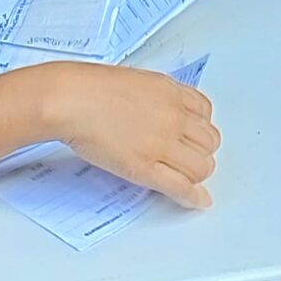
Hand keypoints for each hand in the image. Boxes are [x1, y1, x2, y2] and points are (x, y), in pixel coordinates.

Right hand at [43, 64, 219, 209]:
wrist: (71, 99)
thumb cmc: (90, 88)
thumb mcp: (136, 80)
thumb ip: (156, 96)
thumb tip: (159, 111)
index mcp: (171, 91)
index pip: (206, 114)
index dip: (200, 128)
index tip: (194, 136)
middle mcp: (173, 116)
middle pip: (209, 142)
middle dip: (201, 151)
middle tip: (186, 157)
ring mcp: (162, 143)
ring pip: (201, 167)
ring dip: (196, 173)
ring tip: (184, 175)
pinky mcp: (146, 168)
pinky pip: (181, 187)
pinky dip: (193, 197)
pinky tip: (197, 200)